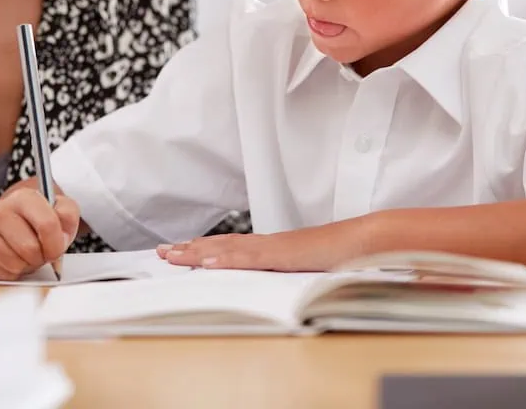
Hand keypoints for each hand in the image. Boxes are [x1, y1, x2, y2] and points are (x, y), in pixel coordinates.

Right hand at [0, 188, 80, 279]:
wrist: (22, 221)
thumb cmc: (44, 218)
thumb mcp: (64, 210)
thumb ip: (68, 216)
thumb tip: (60, 234)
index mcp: (23, 197)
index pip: (47, 225)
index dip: (56, 244)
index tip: (57, 247)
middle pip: (29, 248)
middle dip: (41, 256)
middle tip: (42, 251)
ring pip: (14, 263)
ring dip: (27, 265)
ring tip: (28, 254)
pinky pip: (1, 274)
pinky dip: (13, 273)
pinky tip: (15, 259)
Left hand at [157, 227, 351, 271]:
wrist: (362, 241)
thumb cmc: (340, 255)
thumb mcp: (306, 269)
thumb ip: (287, 274)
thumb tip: (274, 284)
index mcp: (272, 249)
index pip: (230, 248)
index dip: (205, 249)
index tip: (182, 251)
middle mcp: (267, 244)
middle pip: (221, 245)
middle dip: (191, 249)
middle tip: (163, 252)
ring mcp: (273, 248)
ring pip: (228, 248)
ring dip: (199, 251)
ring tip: (174, 255)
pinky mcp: (281, 254)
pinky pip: (249, 256)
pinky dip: (227, 258)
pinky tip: (208, 260)